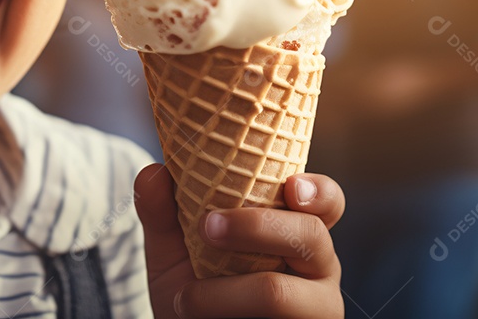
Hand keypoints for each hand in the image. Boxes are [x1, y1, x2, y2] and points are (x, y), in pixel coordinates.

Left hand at [135, 164, 344, 317]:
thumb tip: (152, 173)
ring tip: (187, 298)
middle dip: (256, 227)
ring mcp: (314, 307)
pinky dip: (223, 315)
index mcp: (293, 229)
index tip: (291, 185)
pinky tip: (195, 316)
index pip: (325, 202)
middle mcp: (315, 265)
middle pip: (311, 236)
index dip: (318, 191)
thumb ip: (162, 211)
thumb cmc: (191, 288)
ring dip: (224, 293)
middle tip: (208, 228)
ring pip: (280, 293)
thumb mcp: (171, 250)